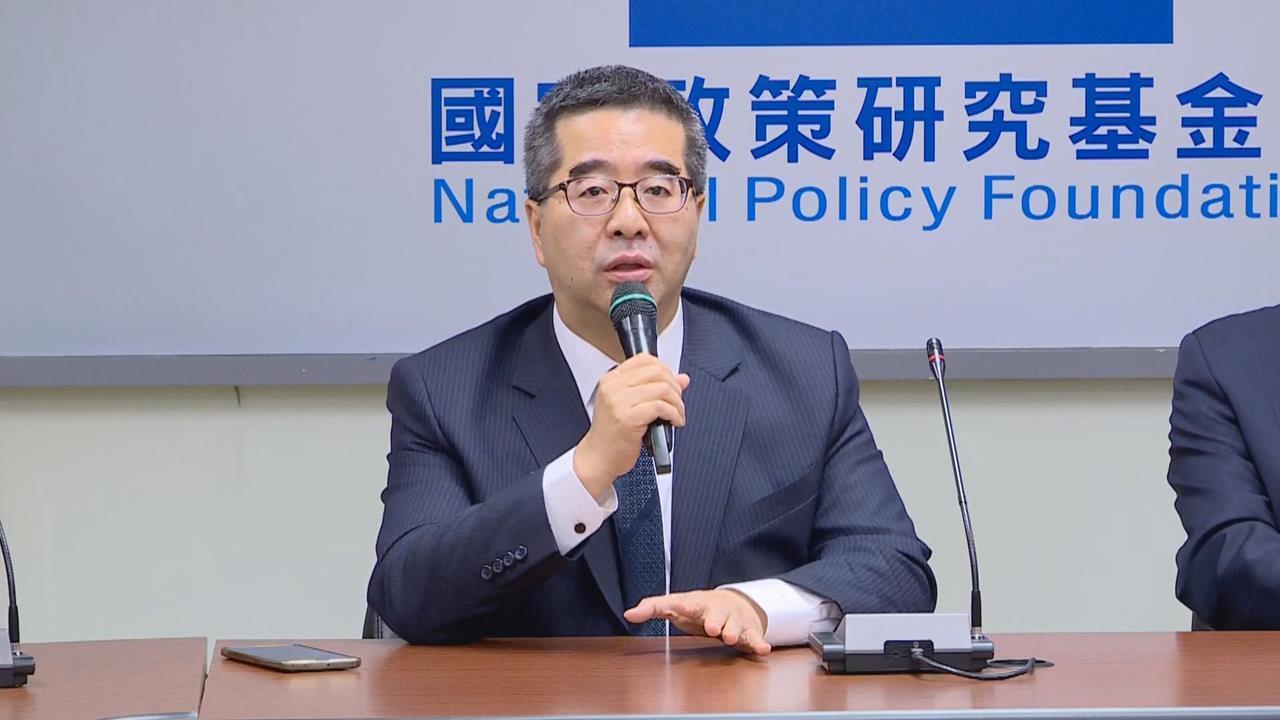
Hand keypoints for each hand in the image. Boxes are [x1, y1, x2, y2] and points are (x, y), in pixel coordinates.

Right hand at [574, 354, 689, 500]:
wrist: (598, 458)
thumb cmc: (613, 434)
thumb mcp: (630, 405)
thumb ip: (654, 388)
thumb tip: (682, 378)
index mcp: (611, 379)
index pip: (644, 359)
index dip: (665, 370)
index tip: (671, 384)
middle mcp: (613, 387)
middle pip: (656, 372)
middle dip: (675, 387)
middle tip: (677, 401)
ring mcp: (618, 401)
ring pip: (662, 388)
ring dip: (677, 403)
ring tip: (677, 415)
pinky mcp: (627, 418)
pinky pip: (661, 407)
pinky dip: (674, 414)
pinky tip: (674, 422)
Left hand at [624, 589, 770, 655]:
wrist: (734, 603)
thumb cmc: (698, 608)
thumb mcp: (676, 607)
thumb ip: (653, 608)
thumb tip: (627, 614)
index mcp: (696, 603)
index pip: (685, 603)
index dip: (680, 606)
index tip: (676, 607)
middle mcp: (716, 610)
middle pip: (715, 614)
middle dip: (714, 620)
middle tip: (712, 628)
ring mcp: (733, 620)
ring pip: (734, 626)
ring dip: (733, 631)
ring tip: (730, 638)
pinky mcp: (748, 631)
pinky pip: (754, 638)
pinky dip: (758, 643)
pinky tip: (762, 649)